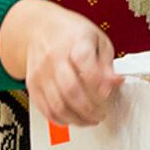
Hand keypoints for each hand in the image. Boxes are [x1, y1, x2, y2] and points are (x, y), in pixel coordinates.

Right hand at [0, 0, 122, 126]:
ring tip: (89, 120)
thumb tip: (116, 82)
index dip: (97, 81)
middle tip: (101, 114)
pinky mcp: (32, 85)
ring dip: (75, 118)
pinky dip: (59, 119)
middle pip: (70, 89)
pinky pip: (44, 108)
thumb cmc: (72, 34)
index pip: (84, 61)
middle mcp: (55, 57)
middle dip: (88, 108)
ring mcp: (41, 72)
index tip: (107, 93)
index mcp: (76, 42)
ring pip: (56, 104)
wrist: (39, 29)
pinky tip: (71, 119)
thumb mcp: (98, 40)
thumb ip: (107, 63)